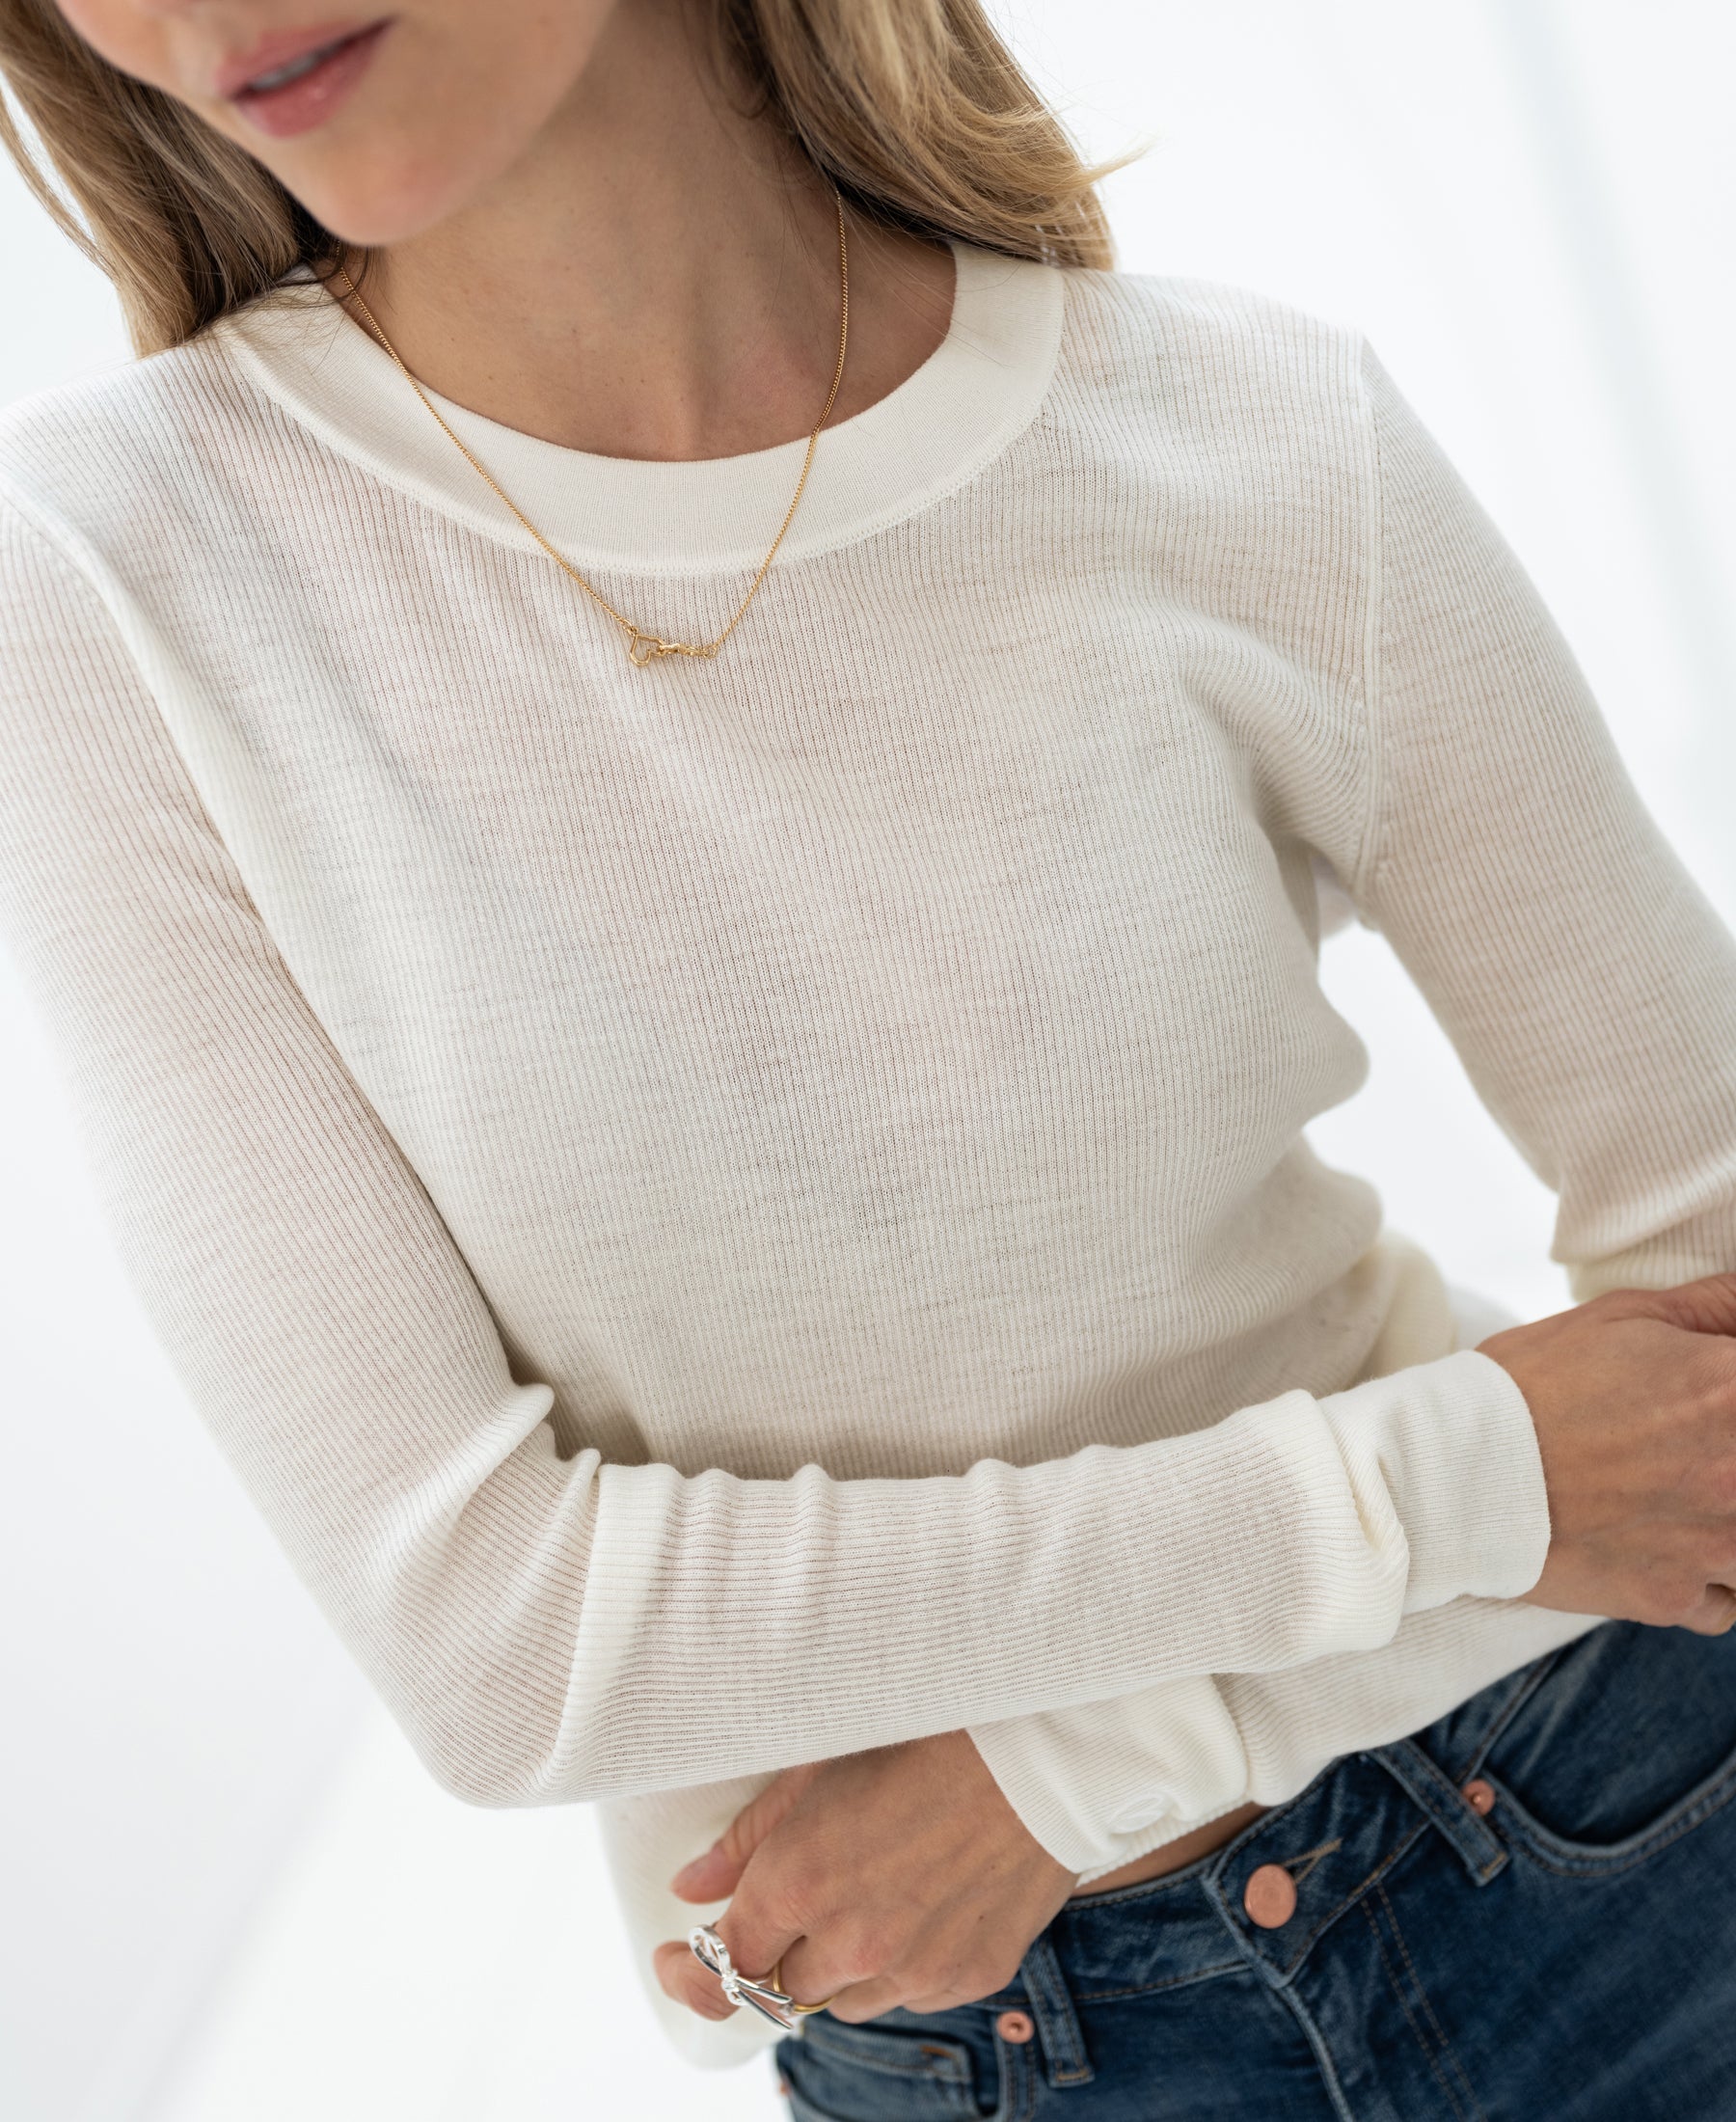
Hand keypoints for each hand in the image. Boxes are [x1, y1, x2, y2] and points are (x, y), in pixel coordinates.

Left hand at [655, 1729, 1076, 2023]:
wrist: (1040, 1748)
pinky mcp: (970, 1976)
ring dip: (837, 1965)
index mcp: (799, 1881)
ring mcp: (914, 1968)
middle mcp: (850, 1940)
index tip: (678, 1957)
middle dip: (773, 1954)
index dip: (689, 1970)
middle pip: (783, 1988)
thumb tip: (688, 1886)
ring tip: (866, 1891)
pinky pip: (912, 1992)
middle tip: (785, 1909)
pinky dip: (900, 1964)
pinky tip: (919, 1900)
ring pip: (848, 1999)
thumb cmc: (924, 1736)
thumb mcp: (819, 1767)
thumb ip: (747, 1838)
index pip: (722, 1966)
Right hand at [1478, 1272, 1735, 1633]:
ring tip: (1682, 1497)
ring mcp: (1716, 1543)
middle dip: (1729, 1453)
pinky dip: (1709, 1579)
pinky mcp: (1677, 1596)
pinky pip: (1730, 1600)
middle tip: (1686, 1444)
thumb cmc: (1529, 1385)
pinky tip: (1666, 1545)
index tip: (1717, 1393)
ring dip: (1731, 1520)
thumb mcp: (1620, 1317)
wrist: (1450, 1472)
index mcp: (1735, 1390)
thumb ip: (1712, 1306)